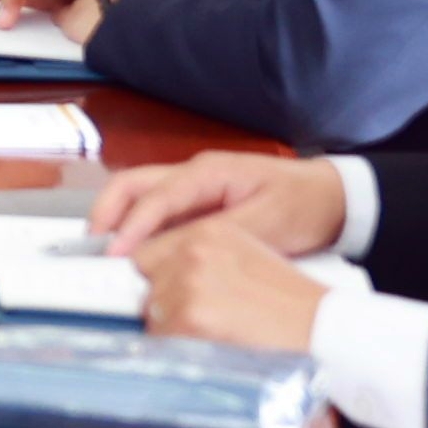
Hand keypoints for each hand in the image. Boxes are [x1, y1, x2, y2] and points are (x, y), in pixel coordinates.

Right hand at [91, 147, 349, 257]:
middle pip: (133, 184)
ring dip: (118, 221)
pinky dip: (138, 231)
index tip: (116, 255)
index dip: (133, 227)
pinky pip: (157, 213)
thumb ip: (224, 235)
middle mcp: (193, 174)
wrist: (335, 198)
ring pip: (139, 196)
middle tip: (93, 248)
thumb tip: (182, 253)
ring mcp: (193, 188)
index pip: (157, 197)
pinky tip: (135, 256)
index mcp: (209, 172)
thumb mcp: (269, 223)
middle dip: (107, 213)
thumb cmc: (304, 204)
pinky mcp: (198, 205)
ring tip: (104, 254)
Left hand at [137, 221, 328, 351]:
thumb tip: (158, 280)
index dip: (152, 279)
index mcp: (208, 230)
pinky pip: (162, 338)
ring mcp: (190, 282)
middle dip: (161, 304)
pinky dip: (178, 349)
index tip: (154, 294)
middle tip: (197, 322)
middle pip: (145, 283)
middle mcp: (194, 249)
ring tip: (212, 336)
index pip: (149, 252)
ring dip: (171, 329)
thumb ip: (202, 259)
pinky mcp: (191, 316)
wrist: (323, 327)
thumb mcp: (246, 257)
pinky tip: (212, 348)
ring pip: (152, 313)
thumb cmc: (289, 301)